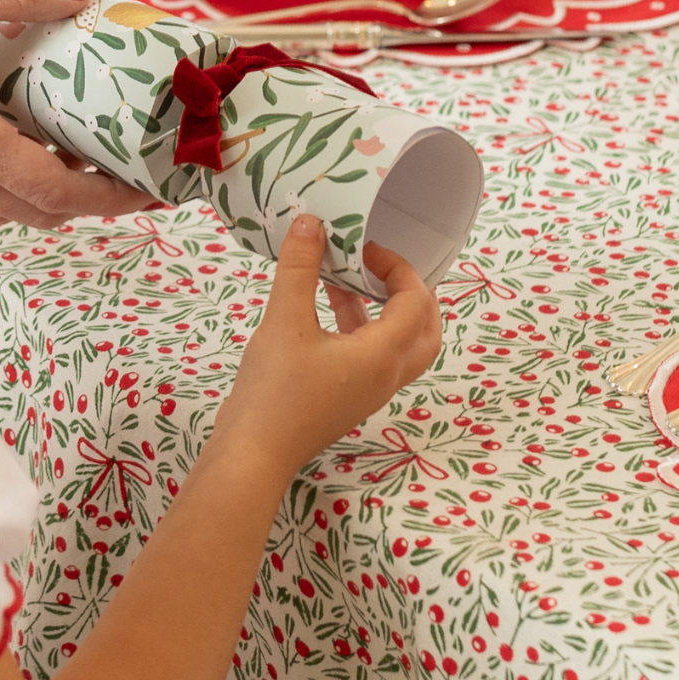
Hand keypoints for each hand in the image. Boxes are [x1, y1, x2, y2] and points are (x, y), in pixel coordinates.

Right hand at [0, 0, 159, 227]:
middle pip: (39, 213)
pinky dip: (11, 189)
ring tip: (88, 164)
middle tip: (133, 178)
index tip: (146, 188)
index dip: (108, 197)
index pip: (53, 190)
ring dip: (51, 197)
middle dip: (93, 203)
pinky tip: (24, 152)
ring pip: (7, 212)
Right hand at [216, 215, 443, 483]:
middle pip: (425, 330)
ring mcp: (369, 391)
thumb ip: (299, 268)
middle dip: (409, 293)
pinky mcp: (348, 399)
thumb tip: (311, 223)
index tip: (364, 249)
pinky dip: (359, 328)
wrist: (253, 455)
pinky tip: (323, 311)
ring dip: (381, 310)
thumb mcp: (285, 320)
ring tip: (346, 280)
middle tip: (381, 268)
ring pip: (398, 345)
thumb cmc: (274, 391)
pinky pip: (372, 357)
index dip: (397, 267)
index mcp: (383, 355)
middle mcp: (386, 375)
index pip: (416, 302)